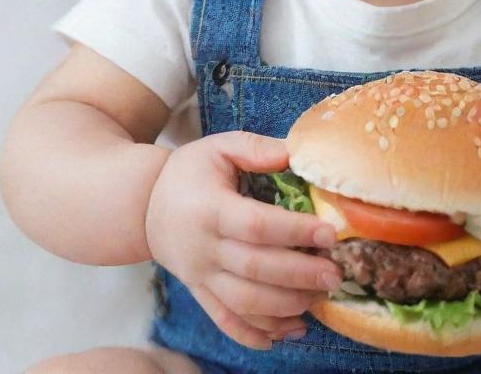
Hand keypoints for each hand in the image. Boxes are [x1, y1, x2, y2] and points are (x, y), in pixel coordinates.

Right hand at [144, 131, 342, 350]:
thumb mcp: (218, 146)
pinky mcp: (201, 294)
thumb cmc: (190, 173)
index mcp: (211, 209)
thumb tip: (293, 154)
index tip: (329, 233)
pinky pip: (228, 322)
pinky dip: (258, 334)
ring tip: (320, 298)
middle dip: (299, 275)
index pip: (256, 225)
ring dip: (286, 307)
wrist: (144, 206)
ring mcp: (201, 277)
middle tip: (335, 275)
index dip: (294, 231)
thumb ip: (255, 148)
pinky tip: (291, 332)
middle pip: (255, 269)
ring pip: (244, 303)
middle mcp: (205, 249)